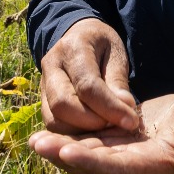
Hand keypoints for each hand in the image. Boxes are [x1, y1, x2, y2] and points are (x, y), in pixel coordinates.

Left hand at [29, 94, 173, 173]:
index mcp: (149, 165)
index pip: (115, 168)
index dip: (91, 163)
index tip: (66, 154)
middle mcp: (129, 164)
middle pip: (92, 164)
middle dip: (64, 155)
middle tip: (36, 144)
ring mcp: (120, 152)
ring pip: (85, 152)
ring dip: (60, 148)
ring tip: (33, 140)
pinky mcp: (115, 140)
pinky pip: (87, 140)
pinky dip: (68, 136)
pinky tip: (46, 130)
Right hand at [39, 18, 138, 133]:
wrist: (78, 38)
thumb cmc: (102, 46)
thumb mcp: (116, 54)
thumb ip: (118, 81)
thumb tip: (125, 108)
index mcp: (73, 48)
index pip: (87, 85)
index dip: (110, 107)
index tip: (131, 121)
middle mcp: (51, 66)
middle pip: (63, 105)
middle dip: (93, 123)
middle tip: (117, 125)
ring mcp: (42, 84)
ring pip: (54, 120)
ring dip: (82, 132)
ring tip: (107, 129)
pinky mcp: (42, 101)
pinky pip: (53, 125)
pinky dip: (74, 134)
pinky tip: (94, 132)